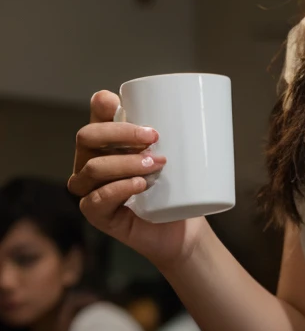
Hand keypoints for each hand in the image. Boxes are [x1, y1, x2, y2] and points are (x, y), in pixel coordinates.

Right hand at [69, 91, 205, 271]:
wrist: (182, 228)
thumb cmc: (175, 189)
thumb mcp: (175, 156)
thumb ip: (175, 133)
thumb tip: (192, 111)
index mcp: (106, 142)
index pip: (95, 117)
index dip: (100, 106)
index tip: (118, 102)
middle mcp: (90, 162)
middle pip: (87, 137)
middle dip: (120, 133)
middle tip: (154, 137)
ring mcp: (90, 189)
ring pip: (93, 168)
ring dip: (125, 162)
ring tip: (156, 165)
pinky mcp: (96, 214)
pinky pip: (96, 199)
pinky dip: (118, 189)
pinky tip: (139, 185)